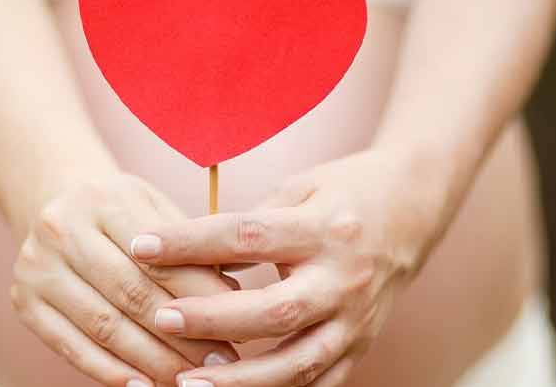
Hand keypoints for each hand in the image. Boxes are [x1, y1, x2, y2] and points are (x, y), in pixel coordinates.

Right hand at [11, 172, 240, 386]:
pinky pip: (73, 346)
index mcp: (104, 199)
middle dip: (182, 335)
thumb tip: (232, 301)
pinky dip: (111, 372)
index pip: (160, 257)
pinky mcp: (24, 302)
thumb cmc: (123, 215)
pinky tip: (144, 386)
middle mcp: (62, 229)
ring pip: (105, 326)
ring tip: (190, 379)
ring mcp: (37, 267)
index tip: (238, 325)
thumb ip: (191, 250)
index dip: (201, 295)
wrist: (55, 203)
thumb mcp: (156, 211)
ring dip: (153, 360)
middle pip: (132, 294)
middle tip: (221, 362)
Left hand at [129, 149, 456, 386]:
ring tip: (186, 384)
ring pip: (298, 363)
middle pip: (275, 309)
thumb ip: (247, 225)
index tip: (141, 246)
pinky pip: (318, 384)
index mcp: (325, 228)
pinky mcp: (360, 346)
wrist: (414, 208)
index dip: (190, 243)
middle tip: (160, 318)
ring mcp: (357, 319)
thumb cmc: (342, 192)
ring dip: (241, 380)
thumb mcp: (297, 189)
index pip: (247, 236)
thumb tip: (181, 254)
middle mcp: (345, 278)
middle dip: (213, 319)